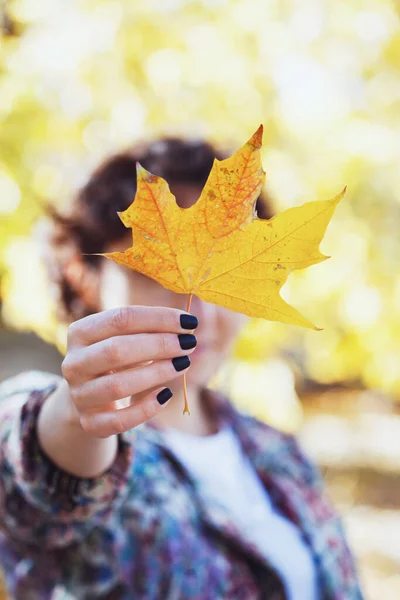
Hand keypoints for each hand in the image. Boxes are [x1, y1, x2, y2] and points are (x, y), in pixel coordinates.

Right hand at [61, 306, 197, 437]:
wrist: (89, 394)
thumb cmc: (116, 356)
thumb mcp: (125, 336)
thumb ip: (149, 327)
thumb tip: (187, 322)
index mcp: (79, 332)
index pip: (120, 319)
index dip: (158, 318)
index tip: (188, 321)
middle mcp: (73, 363)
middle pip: (117, 350)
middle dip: (159, 345)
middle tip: (189, 343)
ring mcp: (79, 395)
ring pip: (118, 386)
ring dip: (157, 373)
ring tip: (183, 363)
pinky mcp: (90, 423)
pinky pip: (119, 421)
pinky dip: (146, 409)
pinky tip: (166, 394)